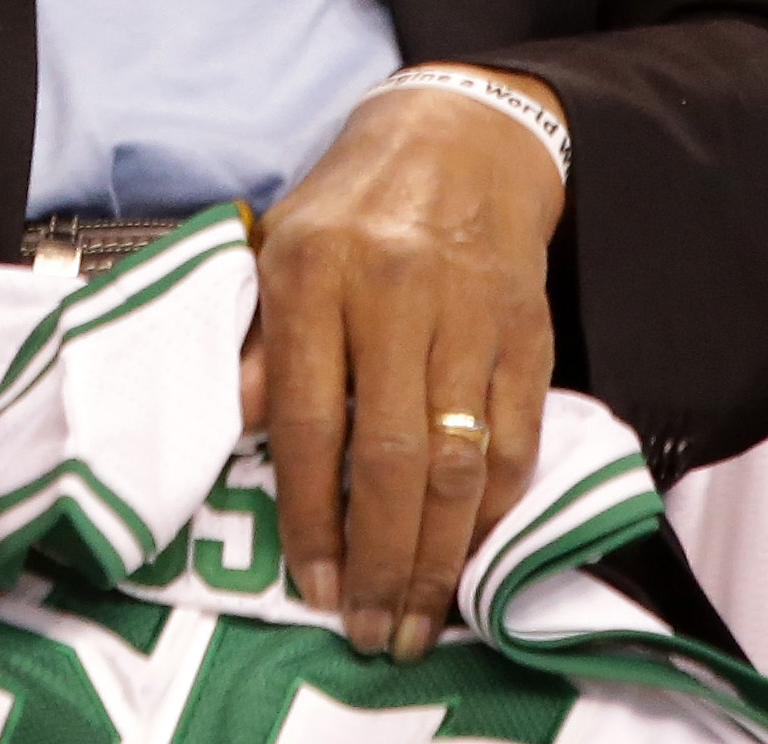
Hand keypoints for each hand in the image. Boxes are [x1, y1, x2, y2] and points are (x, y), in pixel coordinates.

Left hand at [253, 67, 566, 664]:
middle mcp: (393, 292)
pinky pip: (516, 438)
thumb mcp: (281, 248)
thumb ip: (262, 344)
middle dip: (382, 559)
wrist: (463, 136)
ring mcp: (468, 313)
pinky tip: (472, 552)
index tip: (315, 587)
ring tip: (421, 617)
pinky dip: (496, 508)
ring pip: (459, 460)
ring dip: (441, 554)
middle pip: (390, 456)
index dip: (312, 515)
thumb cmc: (353, 203)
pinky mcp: (528, 330)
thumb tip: (239, 436)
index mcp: (314, 270)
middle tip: (375, 631)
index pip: (309, 419)